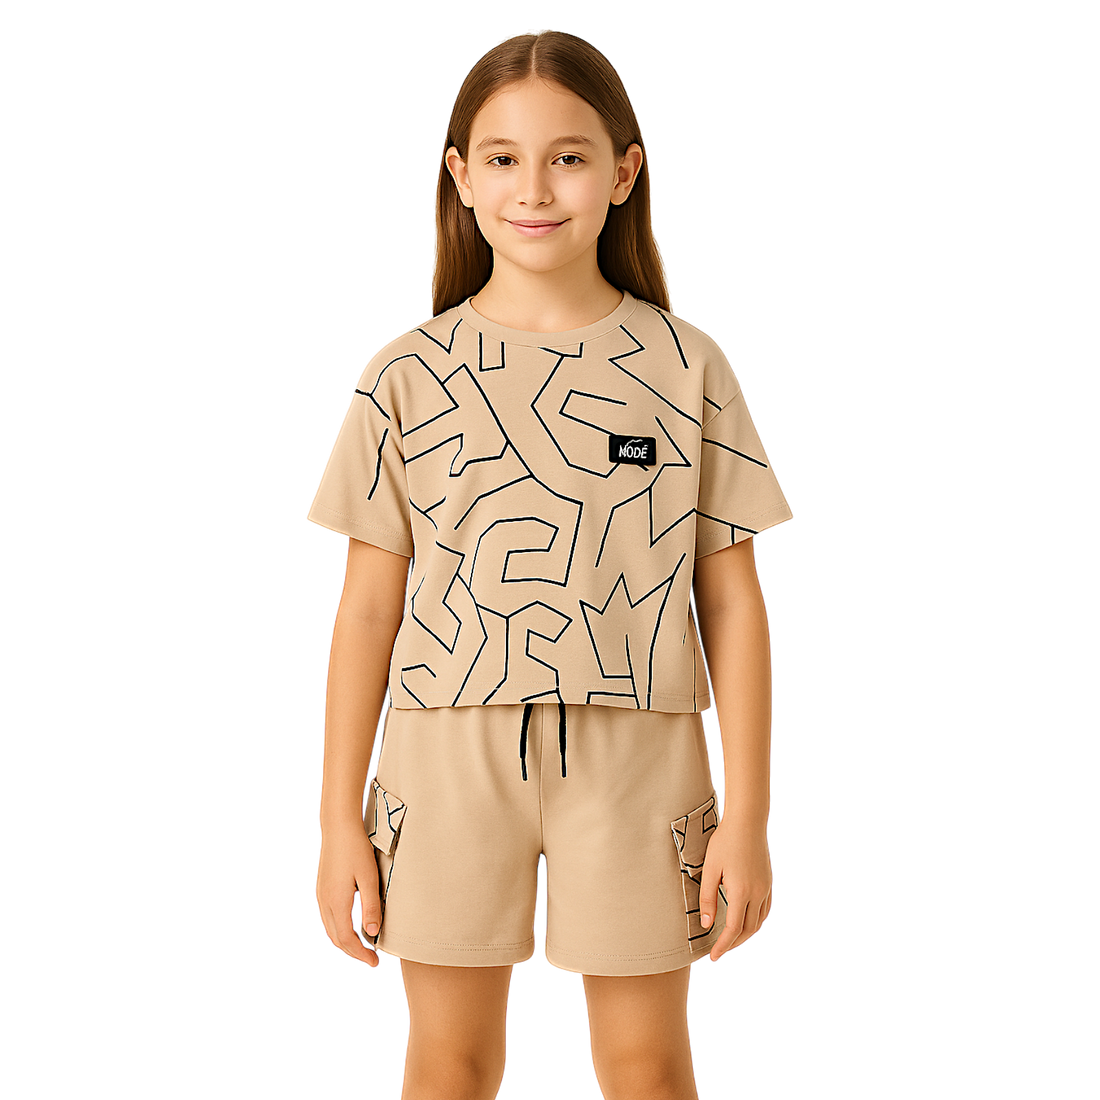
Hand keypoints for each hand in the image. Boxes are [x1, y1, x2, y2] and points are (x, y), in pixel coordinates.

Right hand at [315, 820, 383, 967]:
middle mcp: (326, 901)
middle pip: (337, 937)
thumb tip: (372, 933)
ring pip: (331, 927)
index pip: (347, 938)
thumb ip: (371, 907)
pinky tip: (353, 923)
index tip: (374, 962)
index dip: (360, 953)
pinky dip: (341, 926)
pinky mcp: (324, 887)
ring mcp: (322, 894)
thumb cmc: (356, 850)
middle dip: (353, 950)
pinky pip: (330, 915)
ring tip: (363, 943)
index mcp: (337, 901)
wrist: (339, 828)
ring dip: (346, 939)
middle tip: (370, 957)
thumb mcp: (369, 879)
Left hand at [698, 819, 772, 962]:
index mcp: (741, 892)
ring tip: (728, 940)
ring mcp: (765, 888)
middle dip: (732, 943)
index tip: (713, 956)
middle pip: (746, 929)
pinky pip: (762, 911)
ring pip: (757, 922)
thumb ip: (707, 898)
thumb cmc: (725, 842)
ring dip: (743, 934)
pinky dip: (753, 922)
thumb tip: (706, 924)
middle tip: (718, 951)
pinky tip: (743, 922)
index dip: (723, 945)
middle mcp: (757, 893)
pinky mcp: (767, 882)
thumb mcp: (709, 869)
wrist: (747, 822)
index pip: (732, 929)